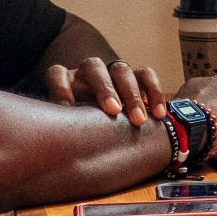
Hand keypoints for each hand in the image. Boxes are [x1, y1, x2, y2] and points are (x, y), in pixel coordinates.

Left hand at [46, 57, 166, 127]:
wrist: (111, 128)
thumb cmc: (85, 133)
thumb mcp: (72, 130)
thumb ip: (65, 132)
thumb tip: (57, 147)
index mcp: (68, 83)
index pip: (58, 73)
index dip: (60, 87)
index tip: (67, 108)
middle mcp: (90, 74)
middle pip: (94, 67)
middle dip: (105, 89)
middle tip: (114, 111)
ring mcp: (114, 73)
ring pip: (122, 70)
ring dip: (131, 94)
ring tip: (138, 121)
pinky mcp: (137, 77)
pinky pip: (147, 75)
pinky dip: (154, 93)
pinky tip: (159, 115)